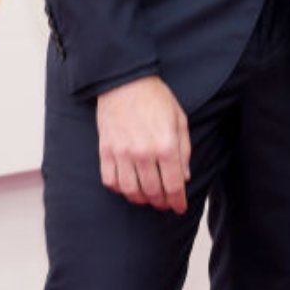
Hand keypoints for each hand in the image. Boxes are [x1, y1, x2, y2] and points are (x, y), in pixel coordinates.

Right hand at [96, 75, 191, 212]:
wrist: (124, 81)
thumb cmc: (155, 98)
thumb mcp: (179, 120)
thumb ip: (184, 150)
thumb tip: (184, 177)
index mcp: (165, 145)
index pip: (174, 185)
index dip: (178, 201)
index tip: (179, 208)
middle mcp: (143, 153)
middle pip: (153, 192)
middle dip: (162, 203)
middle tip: (165, 204)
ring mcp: (122, 153)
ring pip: (131, 191)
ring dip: (141, 199)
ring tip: (147, 198)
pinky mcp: (105, 150)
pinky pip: (110, 180)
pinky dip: (119, 189)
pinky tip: (127, 186)